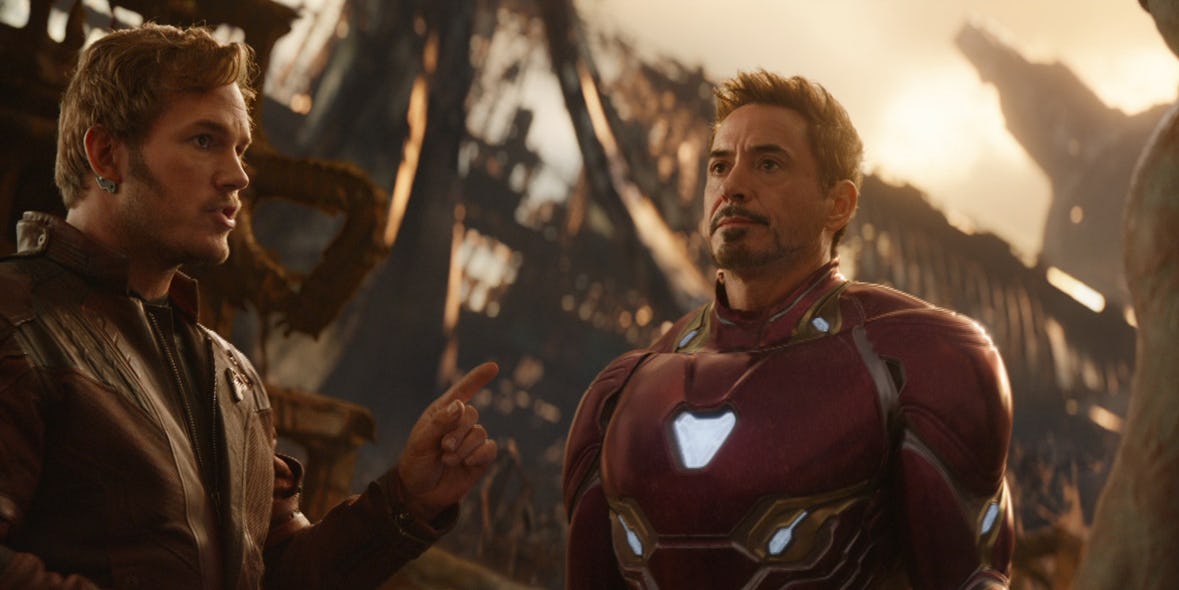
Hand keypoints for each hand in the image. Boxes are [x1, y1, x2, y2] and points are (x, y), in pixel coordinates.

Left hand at [396, 362, 498, 520]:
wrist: (420, 494)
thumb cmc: (416, 464)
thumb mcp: (420, 442)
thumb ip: (439, 423)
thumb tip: (461, 405)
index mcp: (442, 413)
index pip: (463, 390)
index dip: (478, 377)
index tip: (494, 366)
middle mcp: (460, 424)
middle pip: (471, 415)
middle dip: (457, 432)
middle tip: (443, 448)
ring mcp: (472, 441)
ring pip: (480, 433)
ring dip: (463, 448)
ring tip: (447, 459)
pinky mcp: (481, 458)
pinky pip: (490, 449)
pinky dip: (477, 455)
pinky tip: (466, 463)